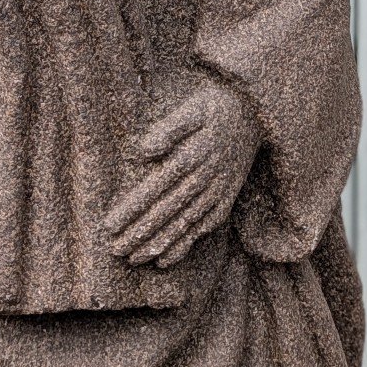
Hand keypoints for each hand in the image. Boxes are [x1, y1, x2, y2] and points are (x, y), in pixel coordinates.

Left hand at [104, 83, 260, 267]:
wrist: (258, 113)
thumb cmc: (217, 106)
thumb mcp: (192, 108)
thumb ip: (167, 130)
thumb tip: (142, 153)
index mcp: (191, 157)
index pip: (154, 190)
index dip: (131, 210)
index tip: (109, 226)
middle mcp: (204, 179)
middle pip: (165, 212)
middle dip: (139, 234)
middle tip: (114, 251)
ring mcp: (217, 192)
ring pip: (183, 224)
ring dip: (158, 244)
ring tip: (134, 260)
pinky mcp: (226, 198)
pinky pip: (204, 227)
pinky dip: (185, 244)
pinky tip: (166, 260)